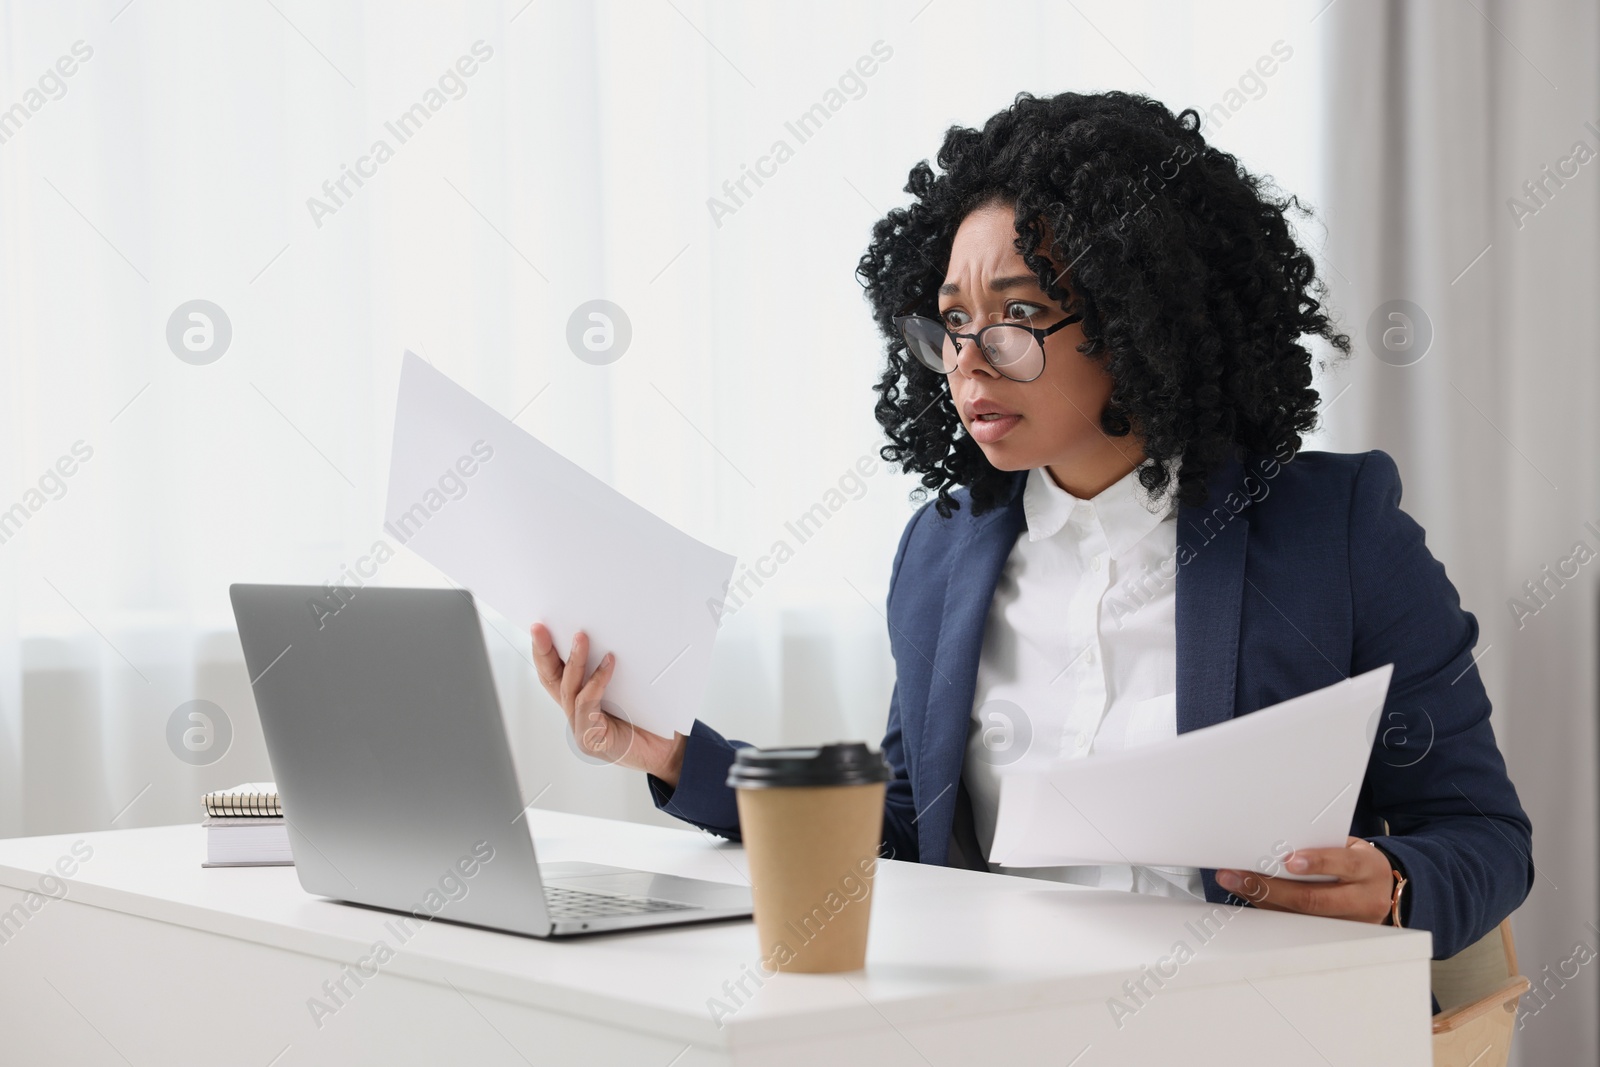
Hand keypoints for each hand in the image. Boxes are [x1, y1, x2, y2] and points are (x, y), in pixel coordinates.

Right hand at [530, 624, 687, 786]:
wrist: (665, 753)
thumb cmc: (648, 722)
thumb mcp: (626, 691)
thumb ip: (611, 672)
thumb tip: (610, 638)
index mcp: (580, 702)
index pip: (552, 674)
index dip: (543, 651)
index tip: (539, 628)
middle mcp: (577, 715)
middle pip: (551, 679)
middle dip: (544, 651)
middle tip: (540, 628)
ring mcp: (582, 728)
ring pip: (569, 688)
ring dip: (575, 660)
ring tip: (581, 637)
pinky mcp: (594, 738)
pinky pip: (589, 703)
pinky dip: (598, 680)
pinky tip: (609, 661)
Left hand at [1214, 837, 1395, 923]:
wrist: (1382, 891)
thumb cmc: (1359, 864)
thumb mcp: (1351, 848)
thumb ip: (1322, 846)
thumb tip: (1277, 847)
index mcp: (1367, 870)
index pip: (1344, 864)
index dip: (1316, 862)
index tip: (1289, 860)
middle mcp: (1362, 900)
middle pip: (1314, 899)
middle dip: (1271, 886)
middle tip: (1238, 874)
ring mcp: (1347, 923)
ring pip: (1300, 915)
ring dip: (1262, 898)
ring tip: (1234, 883)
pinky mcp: (1331, 935)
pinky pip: (1296, 923)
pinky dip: (1268, 907)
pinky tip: (1248, 894)